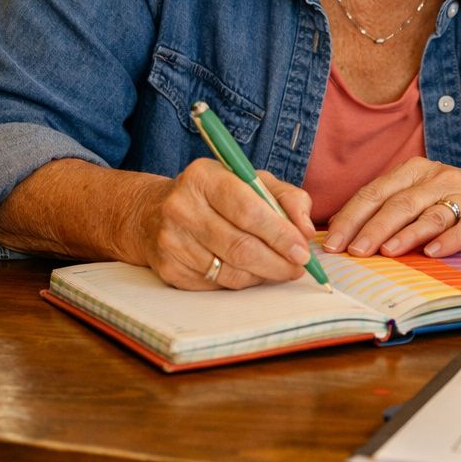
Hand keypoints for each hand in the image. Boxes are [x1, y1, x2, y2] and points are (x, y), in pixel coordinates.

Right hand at [134, 159, 317, 289]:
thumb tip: (305, 230)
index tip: (302, 250)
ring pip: (230, 271)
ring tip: (278, 269)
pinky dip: (241, 282)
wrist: (155, 212)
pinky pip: (216, 285)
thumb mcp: (252, 182)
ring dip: (262, 275)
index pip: (248, 210)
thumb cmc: (216, 195)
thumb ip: (287, 198)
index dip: (279, 234)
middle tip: (298, 268)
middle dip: (277, 262)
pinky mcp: (168, 268)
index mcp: (204, 177)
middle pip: (240, 246)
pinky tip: (249, 272)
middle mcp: (181, 207)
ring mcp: (171, 240)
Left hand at [322, 159, 460, 258]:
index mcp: (417, 173)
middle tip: (352, 251)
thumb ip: (396, 213)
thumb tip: (350, 239)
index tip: (332, 242)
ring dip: (406, 234)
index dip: (352, 216)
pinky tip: (435, 253)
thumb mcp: (429, 200)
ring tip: (386, 252)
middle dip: (371, 227)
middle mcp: (440, 178)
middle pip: (399, 202)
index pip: (376, 192)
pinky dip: (451, 239)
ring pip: (430, 213)